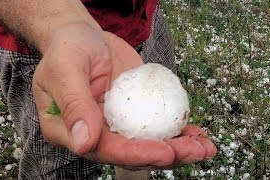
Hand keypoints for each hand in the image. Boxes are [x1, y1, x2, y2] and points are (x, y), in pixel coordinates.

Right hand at [32, 22, 216, 167]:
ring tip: (204, 147)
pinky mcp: (135, 112)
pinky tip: (196, 133)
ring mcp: (117, 123)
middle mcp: (96, 132)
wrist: (84, 37)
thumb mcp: (66, 69)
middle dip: (165, 155)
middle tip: (193, 150)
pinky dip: (178, 131)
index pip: (105, 149)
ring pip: (148, 143)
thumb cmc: (68, 49)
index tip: (164, 151)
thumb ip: (74, 105)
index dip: (136, 154)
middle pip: (131, 152)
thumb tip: (84, 144)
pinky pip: (156, 125)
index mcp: (71, 131)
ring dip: (179, 148)